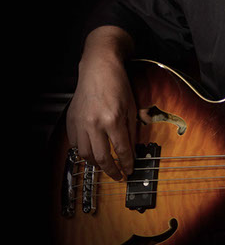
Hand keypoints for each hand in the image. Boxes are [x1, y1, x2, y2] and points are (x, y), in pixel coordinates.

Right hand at [66, 26, 136, 180]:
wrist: (98, 69)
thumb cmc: (117, 85)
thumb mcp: (132, 107)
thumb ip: (131, 131)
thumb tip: (132, 150)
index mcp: (113, 120)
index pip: (121, 150)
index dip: (127, 164)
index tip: (130, 171)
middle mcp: (94, 124)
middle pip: (102, 157)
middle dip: (111, 171)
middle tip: (118, 176)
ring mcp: (80, 123)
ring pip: (85, 154)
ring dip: (96, 164)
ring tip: (105, 166)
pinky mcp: (71, 120)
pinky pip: (75, 144)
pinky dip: (83, 151)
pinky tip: (91, 151)